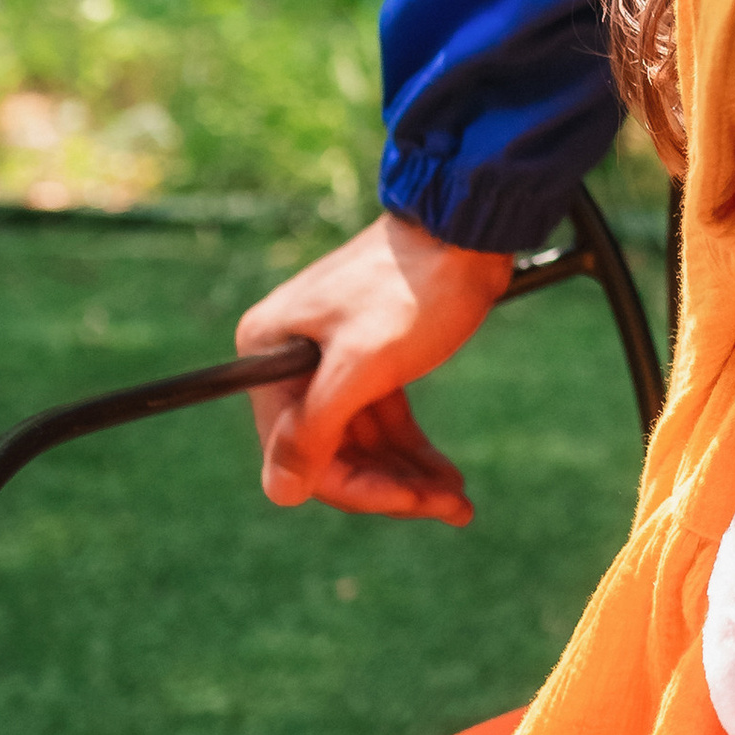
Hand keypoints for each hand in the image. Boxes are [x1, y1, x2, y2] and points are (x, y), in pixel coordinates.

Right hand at [235, 214, 515, 522]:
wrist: (466, 228)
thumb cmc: (414, 288)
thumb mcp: (363, 362)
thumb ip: (316, 427)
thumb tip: (280, 494)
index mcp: (268, 353)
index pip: (298, 450)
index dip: (353, 487)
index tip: (410, 502)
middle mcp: (289, 360)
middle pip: (333, 451)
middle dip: (393, 486)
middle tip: (453, 507)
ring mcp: (332, 361)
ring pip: (365, 442)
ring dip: (410, 477)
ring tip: (459, 502)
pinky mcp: (373, 360)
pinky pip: (385, 421)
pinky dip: (414, 452)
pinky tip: (449, 480)